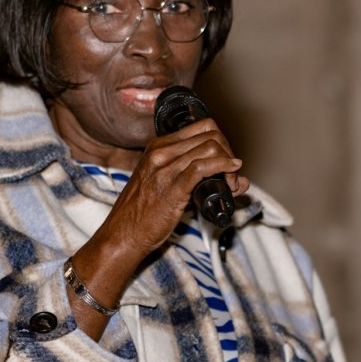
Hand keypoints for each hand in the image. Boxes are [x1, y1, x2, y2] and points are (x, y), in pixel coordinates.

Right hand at [66, 117, 248, 338]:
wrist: (123, 234)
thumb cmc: (144, 212)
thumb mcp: (164, 182)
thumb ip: (196, 174)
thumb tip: (237, 173)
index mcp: (158, 147)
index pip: (202, 127)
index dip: (222, 141)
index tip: (227, 160)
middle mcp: (161, 152)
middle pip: (210, 134)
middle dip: (229, 151)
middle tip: (232, 173)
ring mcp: (165, 168)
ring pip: (211, 148)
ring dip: (230, 164)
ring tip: (232, 183)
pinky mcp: (173, 187)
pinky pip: (204, 168)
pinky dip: (224, 169)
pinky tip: (231, 178)